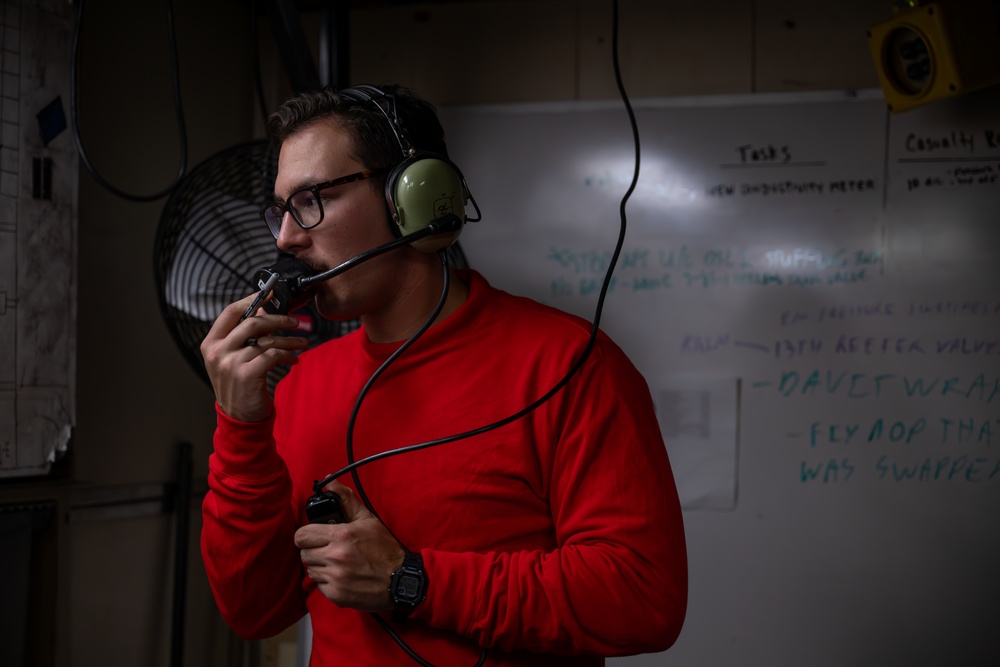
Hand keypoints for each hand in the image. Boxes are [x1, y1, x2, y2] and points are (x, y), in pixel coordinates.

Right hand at [200, 293, 307, 421]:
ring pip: (267, 340)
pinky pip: (273, 355)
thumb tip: (262, 311)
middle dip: (278, 319)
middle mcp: (218, 352)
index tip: (270, 293)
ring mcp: (230, 363)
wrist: (238, 418)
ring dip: (289, 340)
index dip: (252, 300)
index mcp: (211, 343)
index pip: (230, 312)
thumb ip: (242, 336)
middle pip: (252, 322)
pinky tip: (294, 359)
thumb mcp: (232, 358)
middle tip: (295, 321)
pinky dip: (288, 355)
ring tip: (301, 343)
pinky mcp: (246, 375)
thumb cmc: (239, 385)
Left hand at [295, 482, 406, 611]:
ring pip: (310, 570)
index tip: (313, 537)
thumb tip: (330, 483)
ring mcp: (335, 578)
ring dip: (320, 567)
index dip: (306, 535)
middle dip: (313, 551)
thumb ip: (346, 500)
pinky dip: (327, 582)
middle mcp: (335, 557)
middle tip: (327, 550)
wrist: (400, 579)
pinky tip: (341, 578)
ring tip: (336, 565)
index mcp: (341, 536)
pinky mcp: (336, 595)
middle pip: (304, 554)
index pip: (302, 536)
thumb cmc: (384, 548)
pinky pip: (319, 586)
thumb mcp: (368, 520)